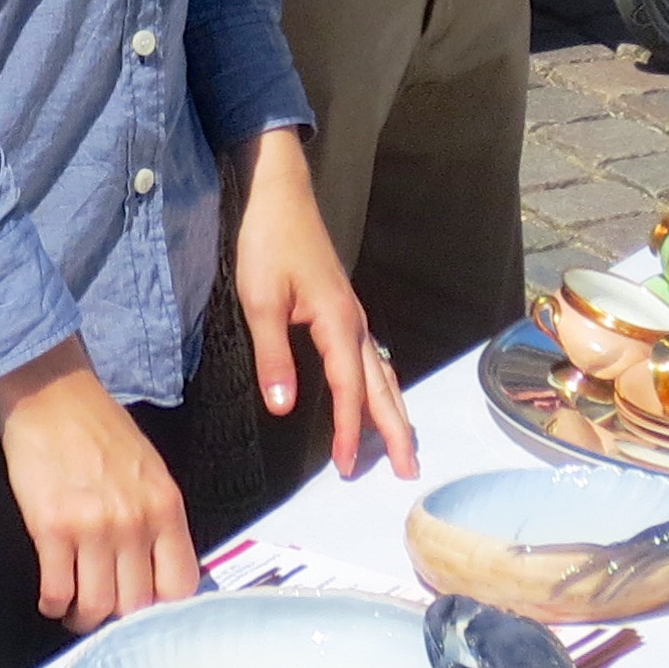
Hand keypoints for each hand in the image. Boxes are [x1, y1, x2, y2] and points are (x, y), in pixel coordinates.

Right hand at [0, 344, 196, 630]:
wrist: (52, 394)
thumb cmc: (99, 429)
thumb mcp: (150, 471)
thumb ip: (158, 520)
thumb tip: (157, 572)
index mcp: (165, 507)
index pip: (179, 587)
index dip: (162, 612)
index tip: (144, 615)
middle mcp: (135, 522)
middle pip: (136, 605)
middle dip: (118, 621)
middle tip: (104, 617)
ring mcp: (94, 526)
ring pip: (96, 606)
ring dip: (82, 619)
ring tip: (74, 612)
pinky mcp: (52, 526)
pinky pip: (57, 590)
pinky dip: (53, 603)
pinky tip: (52, 597)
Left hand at [233, 130, 418, 481]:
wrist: (280, 196)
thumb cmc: (268, 243)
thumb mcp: (260, 301)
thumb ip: (273, 356)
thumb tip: (284, 409)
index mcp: (338, 323)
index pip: (350, 390)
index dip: (349, 432)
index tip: (344, 469)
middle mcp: (355, 322)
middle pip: (382, 386)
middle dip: (396, 431)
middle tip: (407, 471)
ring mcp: (352, 315)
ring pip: (382, 372)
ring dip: (393, 411)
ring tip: (401, 445)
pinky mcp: (343, 310)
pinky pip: (370, 358)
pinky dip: (379, 386)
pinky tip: (376, 396)